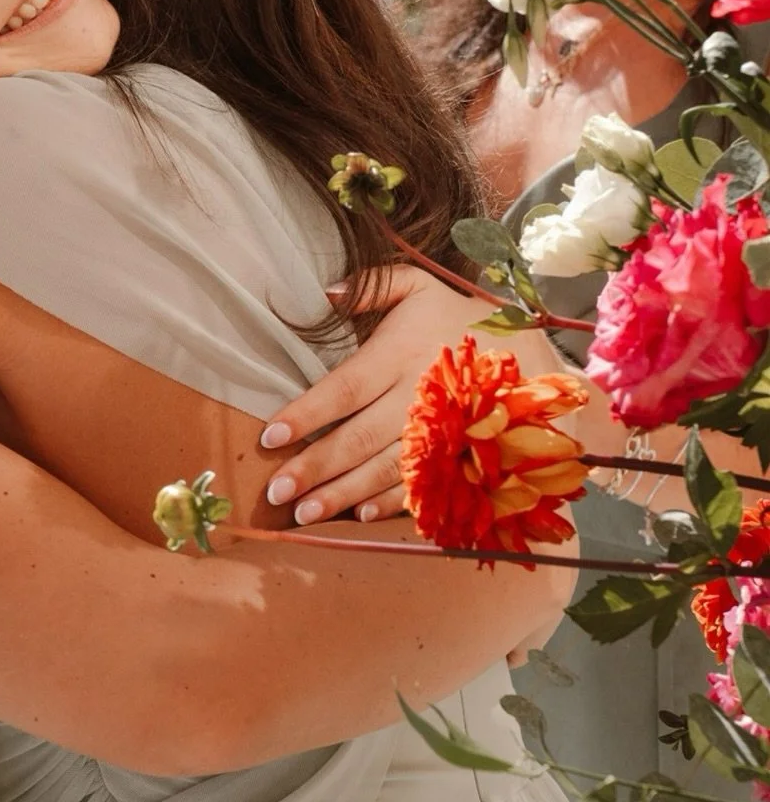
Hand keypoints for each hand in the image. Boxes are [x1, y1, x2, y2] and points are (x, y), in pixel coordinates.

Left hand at [259, 268, 483, 523]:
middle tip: (276, 491)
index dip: (307, 413)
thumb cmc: (456, 316)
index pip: (346, 387)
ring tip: (303, 514)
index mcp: (402, 353)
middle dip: (316, 466)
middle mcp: (420, 395)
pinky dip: (392, 503)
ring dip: (343, 494)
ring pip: (386, 467)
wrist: (530, 350)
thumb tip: (327, 292)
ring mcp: (442, 430)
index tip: (271, 435)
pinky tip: (360, 517)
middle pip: (360, 437)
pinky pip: (423, 482)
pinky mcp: (460, 454)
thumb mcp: (418, 285)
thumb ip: (373, 285)